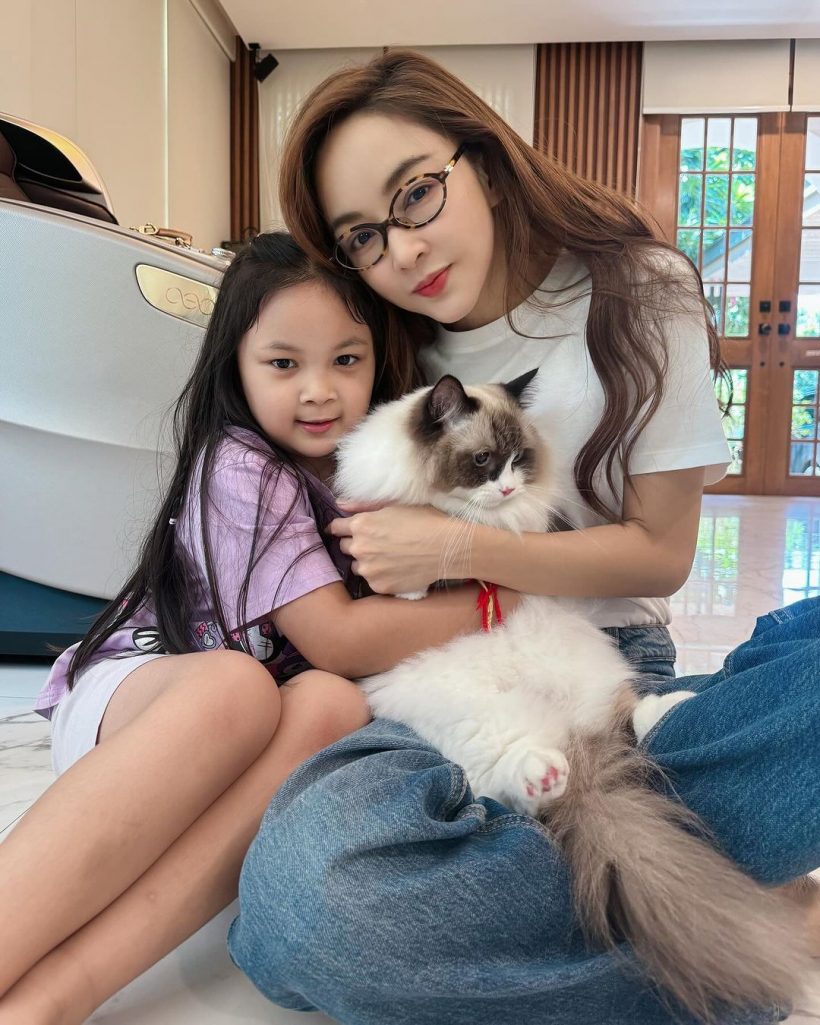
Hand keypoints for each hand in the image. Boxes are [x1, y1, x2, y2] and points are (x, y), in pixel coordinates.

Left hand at [328, 504, 468, 594]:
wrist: (447, 548)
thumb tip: (340, 504)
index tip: (348, 530)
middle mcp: (360, 548)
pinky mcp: (379, 586)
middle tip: (376, 543)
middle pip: (345, 547)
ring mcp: (369, 570)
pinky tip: (396, 569)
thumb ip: (362, 505)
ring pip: (357, 566)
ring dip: (367, 562)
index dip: (342, 528)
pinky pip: (372, 581)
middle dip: (356, 544)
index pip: (335, 528)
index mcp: (361, 525)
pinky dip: (380, 576)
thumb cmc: (424, 521)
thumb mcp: (394, 505)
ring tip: (388, 557)